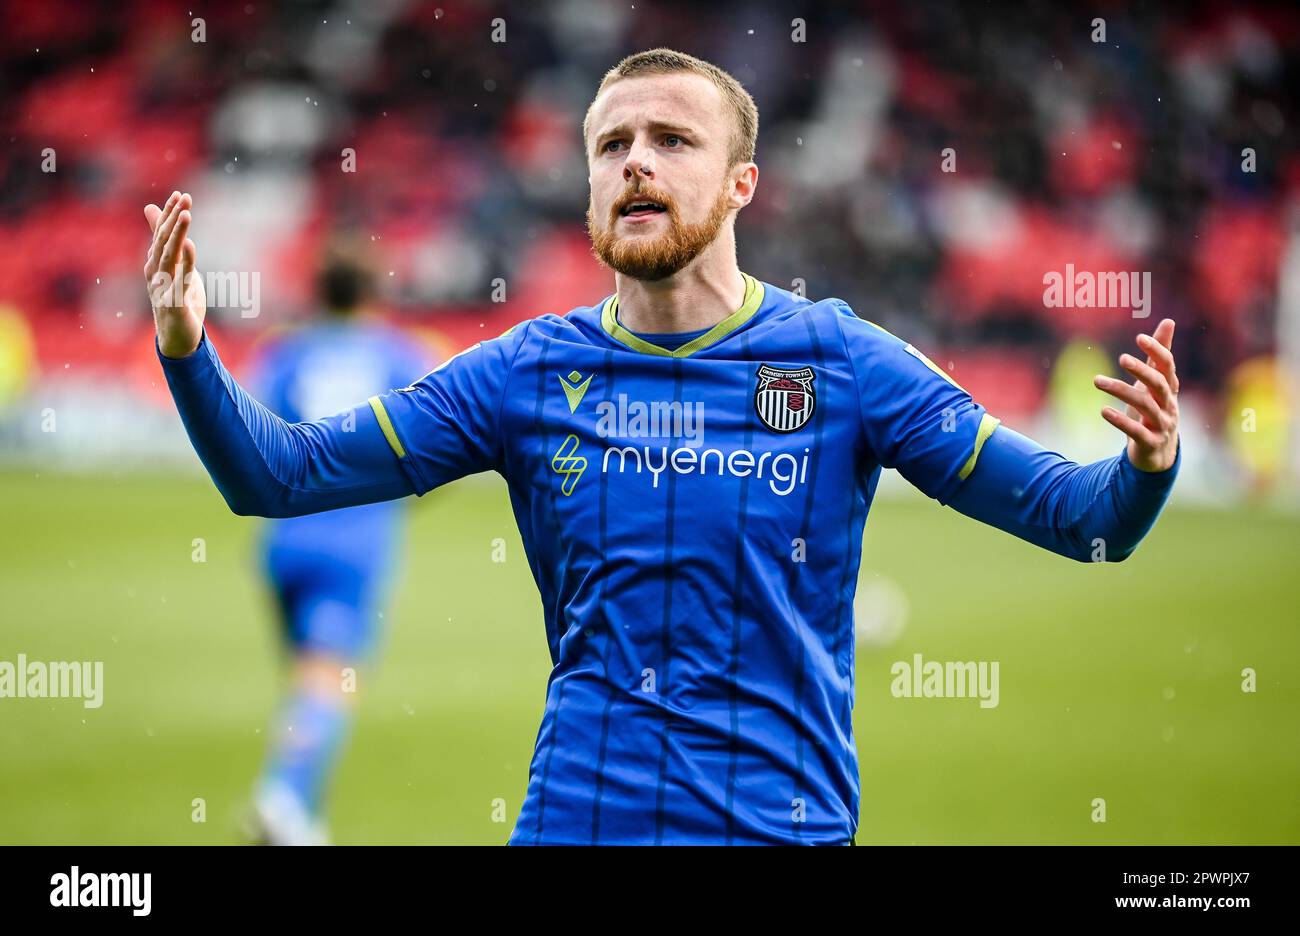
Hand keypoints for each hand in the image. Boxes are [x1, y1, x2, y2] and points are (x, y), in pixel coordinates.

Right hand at [143, 191, 205, 357]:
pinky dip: (185, 262)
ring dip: (177, 234)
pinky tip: (191, 247)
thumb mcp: (171, 265)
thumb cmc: (175, 298)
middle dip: (173, 218)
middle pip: (164, 240)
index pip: (161, 233)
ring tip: (185, 215)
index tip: (180, 195)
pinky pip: (180, 280)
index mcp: (155, 263)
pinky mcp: (174, 302)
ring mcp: (163, 287)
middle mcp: (155, 272)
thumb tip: (151, 208)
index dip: (169, 214)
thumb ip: (163, 240)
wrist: (176, 336)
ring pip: (169, 256)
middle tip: (184, 199)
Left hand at [1093, 318, 1179, 471]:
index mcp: (1170, 389)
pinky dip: (1121, 421)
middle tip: (1121, 358)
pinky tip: (1103, 411)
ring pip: (1144, 406)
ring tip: (1096, 381)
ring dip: (1120, 391)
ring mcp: (1162, 425)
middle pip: (1159, 384)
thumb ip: (1160, 355)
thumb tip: (1168, 321)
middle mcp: (1169, 405)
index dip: (1157, 351)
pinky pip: (1136, 432)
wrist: (1158, 453)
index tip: (1139, 337)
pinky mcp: (1150, 443)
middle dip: (1142, 370)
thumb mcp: (1156, 383)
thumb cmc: (1154, 410)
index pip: (1168, 366)